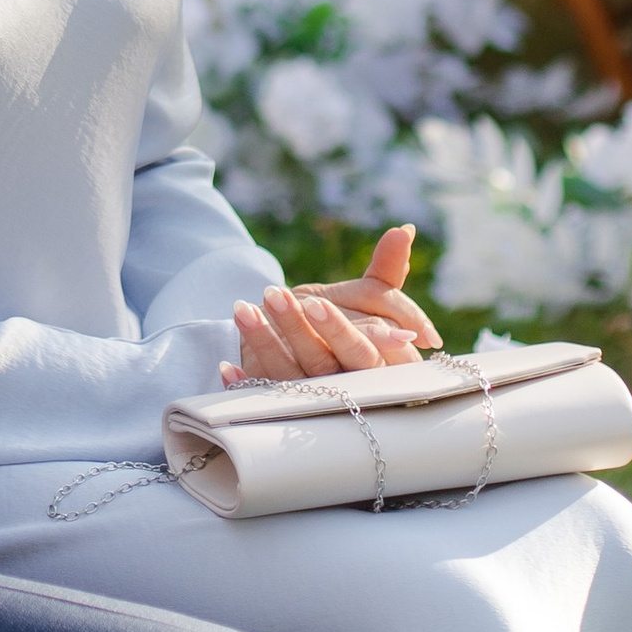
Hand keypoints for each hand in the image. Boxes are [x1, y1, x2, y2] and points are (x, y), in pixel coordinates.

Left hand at [222, 229, 441, 385]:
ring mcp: (309, 395)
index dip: (341, 330)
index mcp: (372, 363)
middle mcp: (343, 383)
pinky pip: (259, 397)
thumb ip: (388, 270)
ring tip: (242, 308)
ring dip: (263, 343)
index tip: (315, 302)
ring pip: (287, 375)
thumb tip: (405, 228)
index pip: (362, 350)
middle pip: (323, 362)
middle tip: (276, 295)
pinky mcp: (279, 403)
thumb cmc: (354, 328)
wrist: (327, 364)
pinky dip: (244, 382)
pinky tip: (226, 365)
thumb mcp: (370, 301)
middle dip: (297, 330)